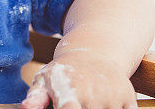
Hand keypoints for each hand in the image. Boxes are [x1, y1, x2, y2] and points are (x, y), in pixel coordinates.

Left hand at [21, 50, 136, 108]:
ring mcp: (113, 98)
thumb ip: (36, 97)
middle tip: (78, 104)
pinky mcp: (129, 99)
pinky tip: (104, 104)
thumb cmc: (65, 72)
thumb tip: (26, 108)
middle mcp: (93, 96)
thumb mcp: (45, 80)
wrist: (95, 52)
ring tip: (89, 102)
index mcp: (70, 93)